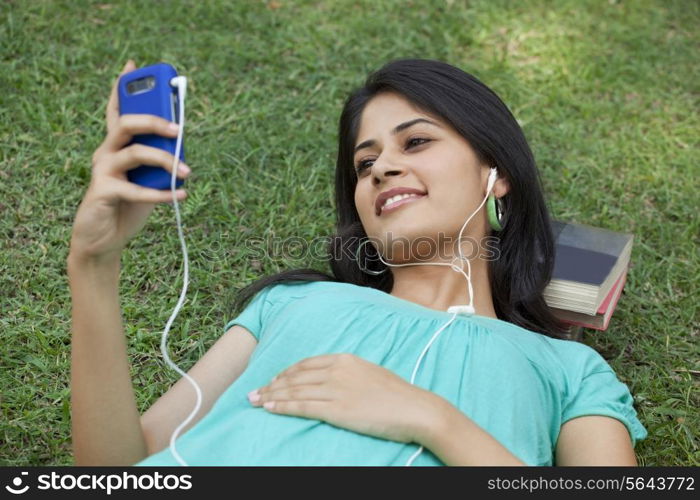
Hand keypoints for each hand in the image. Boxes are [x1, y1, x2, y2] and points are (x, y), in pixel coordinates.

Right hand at [68, 60, 190, 263]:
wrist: (103, 240)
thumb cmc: (127, 206)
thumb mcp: (147, 180)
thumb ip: (159, 162)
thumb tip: (181, 148)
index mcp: (115, 146)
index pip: (117, 111)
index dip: (122, 87)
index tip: (132, 65)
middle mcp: (105, 153)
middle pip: (127, 124)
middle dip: (155, 120)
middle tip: (178, 128)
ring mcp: (102, 171)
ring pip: (135, 153)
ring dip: (166, 160)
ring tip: (187, 172)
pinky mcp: (103, 192)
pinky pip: (136, 189)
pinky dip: (162, 193)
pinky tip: (180, 195)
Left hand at [247, 353, 439, 443]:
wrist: (414, 408)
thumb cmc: (397, 394)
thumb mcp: (370, 373)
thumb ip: (349, 374)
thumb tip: (334, 381)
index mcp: (345, 359)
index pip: (306, 364)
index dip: (286, 372)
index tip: (274, 379)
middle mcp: (337, 371)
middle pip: (295, 376)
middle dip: (271, 384)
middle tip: (253, 391)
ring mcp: (335, 389)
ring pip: (294, 391)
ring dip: (271, 396)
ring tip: (255, 401)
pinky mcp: (336, 409)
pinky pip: (302, 406)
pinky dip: (282, 406)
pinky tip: (270, 408)